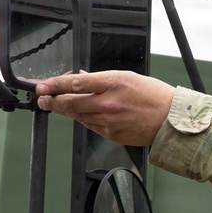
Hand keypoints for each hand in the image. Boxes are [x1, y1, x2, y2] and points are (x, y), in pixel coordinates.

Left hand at [35, 71, 175, 145]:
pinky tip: (81, 114)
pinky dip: (83, 119)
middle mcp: (108, 103)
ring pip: (77, 115)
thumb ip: (102, 79)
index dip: (54, 85)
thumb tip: (82, 78)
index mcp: (112, 83)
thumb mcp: (128, 77)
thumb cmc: (153, 96)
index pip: (75, 83)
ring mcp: (108, 120)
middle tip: (41, 99)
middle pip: (70, 102)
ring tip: (55, 105)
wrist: (170, 120)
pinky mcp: (110, 134)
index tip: (41, 86)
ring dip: (65, 110)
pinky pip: (89, 125)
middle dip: (52, 100)